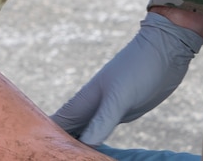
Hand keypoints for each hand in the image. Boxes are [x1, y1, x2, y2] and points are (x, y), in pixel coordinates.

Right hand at [53, 11, 202, 144]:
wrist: (164, 51)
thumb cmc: (139, 67)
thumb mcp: (120, 95)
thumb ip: (103, 118)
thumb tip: (86, 142)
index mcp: (85, 101)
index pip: (57, 123)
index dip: (45, 137)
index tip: (38, 151)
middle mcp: (91, 106)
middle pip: (67, 130)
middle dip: (59, 144)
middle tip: (52, 156)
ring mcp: (105, 109)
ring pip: (84, 132)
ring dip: (77, 145)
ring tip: (71, 157)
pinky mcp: (120, 112)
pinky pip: (101, 132)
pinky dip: (96, 144)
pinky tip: (97, 152)